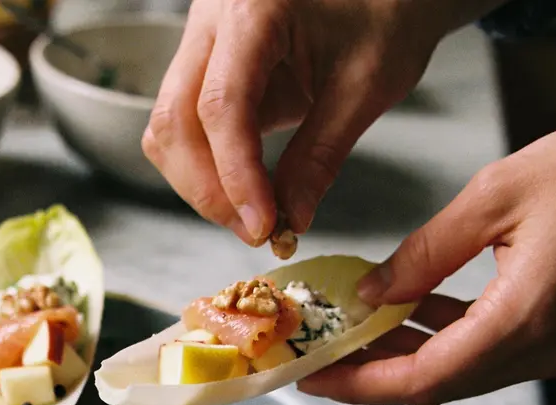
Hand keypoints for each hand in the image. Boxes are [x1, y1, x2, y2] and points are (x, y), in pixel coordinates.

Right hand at [141, 0, 497, 244]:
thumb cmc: (388, 10)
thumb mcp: (366, 84)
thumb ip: (320, 155)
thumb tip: (290, 220)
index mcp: (254, 9)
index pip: (221, 107)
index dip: (236, 176)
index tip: (262, 225)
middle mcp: (212, 19)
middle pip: (175, 120)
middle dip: (208, 188)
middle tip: (254, 231)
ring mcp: (201, 39)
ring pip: (167, 127)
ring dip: (199, 182)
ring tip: (250, 215)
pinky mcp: (205, 64)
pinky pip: (181, 123)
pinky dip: (205, 165)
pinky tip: (243, 189)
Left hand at [299, 117, 555, 404]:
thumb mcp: (497, 195)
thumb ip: (425, 252)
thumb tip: (373, 293)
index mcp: (528, 318)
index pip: (425, 378)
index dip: (361, 384)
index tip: (313, 378)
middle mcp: (550, 348)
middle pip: (441, 383)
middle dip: (373, 373)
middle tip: (320, 357)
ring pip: (466, 370)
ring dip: (407, 354)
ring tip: (352, 332)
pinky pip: (494, 349)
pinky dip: (447, 335)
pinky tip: (410, 310)